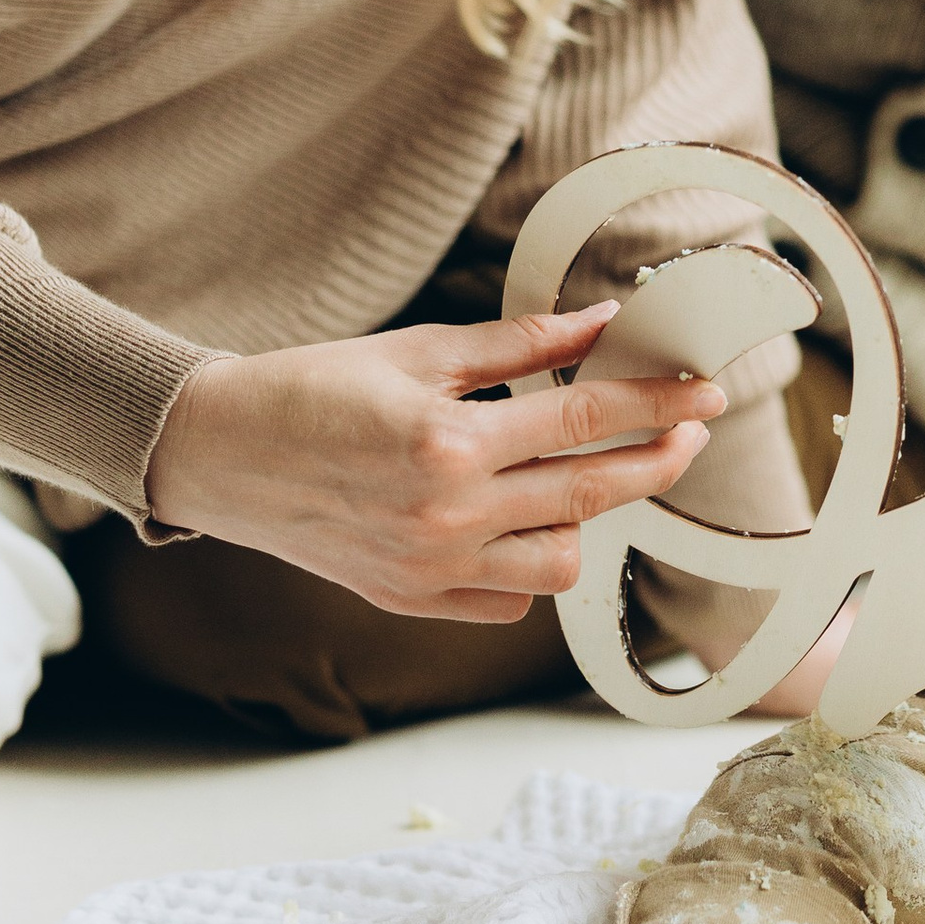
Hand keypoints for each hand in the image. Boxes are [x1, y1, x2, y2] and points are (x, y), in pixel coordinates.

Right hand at [144, 305, 724, 620]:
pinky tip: (523, 519)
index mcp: (450, 444)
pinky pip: (506, 602)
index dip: (656, 403)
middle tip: (693, 429)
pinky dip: (528, 565)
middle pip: (591, 494)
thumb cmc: (312, 388)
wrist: (220, 452)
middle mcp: (446, 518)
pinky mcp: (410, 600)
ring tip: (588, 474)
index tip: (704, 391)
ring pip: (559, 564)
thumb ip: (520, 344)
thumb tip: (603, 322)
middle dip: (657, 459)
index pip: (586, 421)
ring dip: (588, 518)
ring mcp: (429, 569)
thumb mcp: (419, 350)